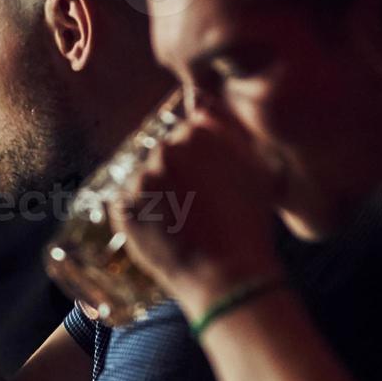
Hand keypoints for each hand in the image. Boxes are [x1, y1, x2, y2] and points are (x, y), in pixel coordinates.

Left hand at [107, 112, 280, 314]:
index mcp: (197, 134)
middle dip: (176, 174)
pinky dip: (140, 216)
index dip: (199, 158)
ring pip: (144, 179)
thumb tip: (202, 106)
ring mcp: (140, 180)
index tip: (209, 181)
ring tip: (183, 223)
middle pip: (164, 154)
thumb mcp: (258, 168)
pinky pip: (127, 205)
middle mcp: (165, 150)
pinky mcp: (123, 209)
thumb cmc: (249, 222)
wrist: (228, 274)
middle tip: (197, 205)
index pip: (187, 133)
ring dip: (157, 195)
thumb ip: (228, 129)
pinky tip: (166, 232)